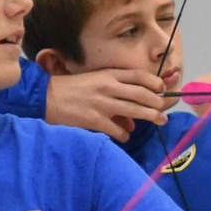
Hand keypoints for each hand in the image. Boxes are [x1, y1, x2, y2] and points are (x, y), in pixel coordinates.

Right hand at [45, 68, 168, 140]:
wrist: (45, 97)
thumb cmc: (72, 90)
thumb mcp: (94, 84)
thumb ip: (115, 96)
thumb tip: (132, 122)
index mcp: (107, 75)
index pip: (138, 75)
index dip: (154, 82)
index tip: (162, 88)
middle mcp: (107, 87)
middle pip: (141, 93)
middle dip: (157, 102)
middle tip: (164, 110)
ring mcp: (101, 104)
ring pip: (134, 110)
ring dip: (150, 117)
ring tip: (159, 121)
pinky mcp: (94, 120)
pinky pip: (117, 130)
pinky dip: (124, 134)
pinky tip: (124, 136)